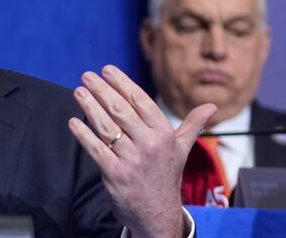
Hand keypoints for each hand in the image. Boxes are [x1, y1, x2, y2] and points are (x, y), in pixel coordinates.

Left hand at [67, 65, 215, 237]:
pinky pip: (96, 148)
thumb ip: (193, 126)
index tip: (107, 70)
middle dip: (102, 90)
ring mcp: (132, 160)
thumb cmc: (166, 177)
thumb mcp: (182, 150)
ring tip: (79, 92)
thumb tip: (212, 107)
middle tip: (86, 76)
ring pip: (107, 126)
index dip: (123, 84)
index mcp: (164, 135)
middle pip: (121, 110)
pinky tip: (73, 121)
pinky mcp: (116, 174)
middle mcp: (150, 145)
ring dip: (90, 106)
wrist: (158, 215)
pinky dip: (83, 133)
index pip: (141, 102)